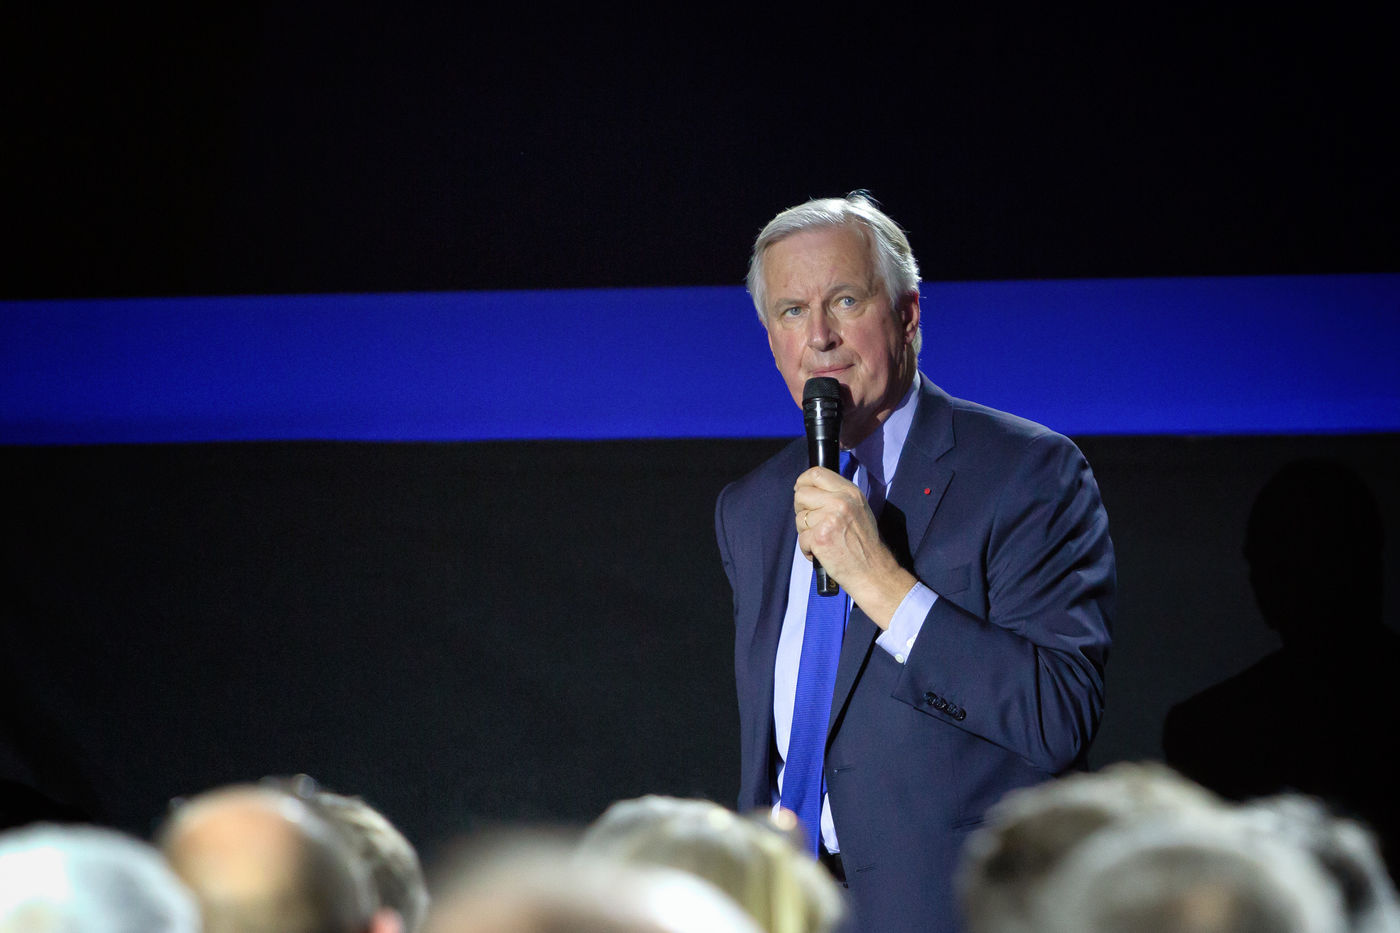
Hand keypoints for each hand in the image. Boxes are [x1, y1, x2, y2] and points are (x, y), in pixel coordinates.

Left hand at [794, 466, 916, 628]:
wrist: (873, 571)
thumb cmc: (864, 544)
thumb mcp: (858, 510)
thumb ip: (837, 496)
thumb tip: (810, 489)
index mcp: (850, 492)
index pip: (816, 473)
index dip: (803, 481)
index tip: (801, 490)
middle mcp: (840, 502)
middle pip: (801, 494)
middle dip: (802, 509)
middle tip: (814, 523)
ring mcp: (829, 519)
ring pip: (799, 518)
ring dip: (805, 532)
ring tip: (823, 541)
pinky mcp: (819, 537)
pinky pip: (801, 539)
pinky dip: (807, 549)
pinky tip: (822, 553)